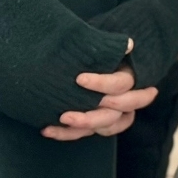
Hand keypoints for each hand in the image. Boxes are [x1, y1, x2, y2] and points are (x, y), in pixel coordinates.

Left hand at [41, 39, 157, 140]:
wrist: (80, 60)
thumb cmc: (96, 51)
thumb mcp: (105, 47)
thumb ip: (113, 46)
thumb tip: (129, 44)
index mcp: (130, 77)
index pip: (122, 84)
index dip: (103, 84)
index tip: (79, 79)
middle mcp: (125, 99)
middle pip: (116, 114)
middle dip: (93, 117)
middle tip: (66, 115)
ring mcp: (111, 114)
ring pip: (105, 127)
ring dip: (82, 127)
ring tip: (60, 121)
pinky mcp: (94, 124)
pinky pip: (84, 133)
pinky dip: (66, 133)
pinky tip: (47, 130)